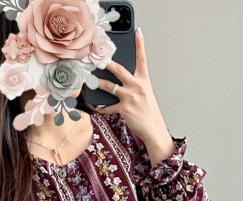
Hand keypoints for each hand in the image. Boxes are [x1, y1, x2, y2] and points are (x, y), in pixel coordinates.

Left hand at [97, 28, 173, 161]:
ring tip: (89, 81)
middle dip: (107, 63)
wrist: (153, 126)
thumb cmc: (148, 110)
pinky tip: (97, 107)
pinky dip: (102, 107)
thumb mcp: (144, 92)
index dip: (140, 44)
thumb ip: (134, 84)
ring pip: (110, 87)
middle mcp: (137, 86)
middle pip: (119, 70)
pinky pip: (108, 107)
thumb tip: (121, 80)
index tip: (138, 32)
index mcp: (144, 80)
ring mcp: (130, 97)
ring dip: (98, 84)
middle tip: (98, 58)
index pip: (142, 58)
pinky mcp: (123, 109)